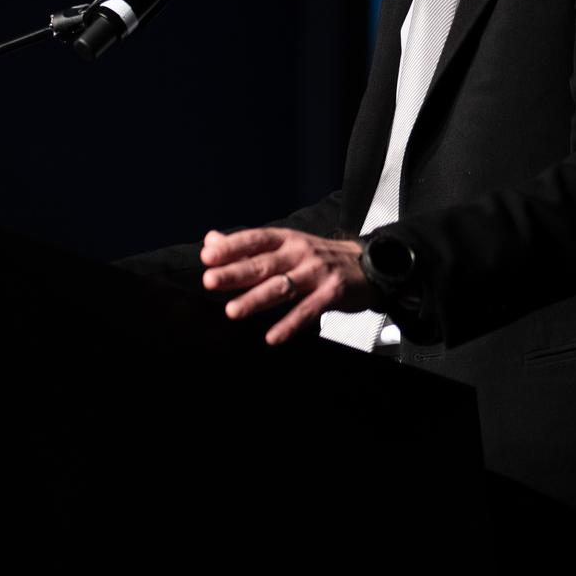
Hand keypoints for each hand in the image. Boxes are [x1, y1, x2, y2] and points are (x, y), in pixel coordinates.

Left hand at [199, 227, 378, 344]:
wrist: (368, 266)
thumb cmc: (318, 257)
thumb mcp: (285, 245)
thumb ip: (248, 246)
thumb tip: (211, 240)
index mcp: (286, 239)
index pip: (254, 239)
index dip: (230, 246)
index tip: (207, 255)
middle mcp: (300, 252)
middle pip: (263, 263)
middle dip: (235, 273)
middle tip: (210, 281)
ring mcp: (317, 272)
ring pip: (282, 287)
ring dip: (256, 300)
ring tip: (233, 311)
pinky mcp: (332, 293)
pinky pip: (307, 311)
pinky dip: (289, 325)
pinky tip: (272, 337)